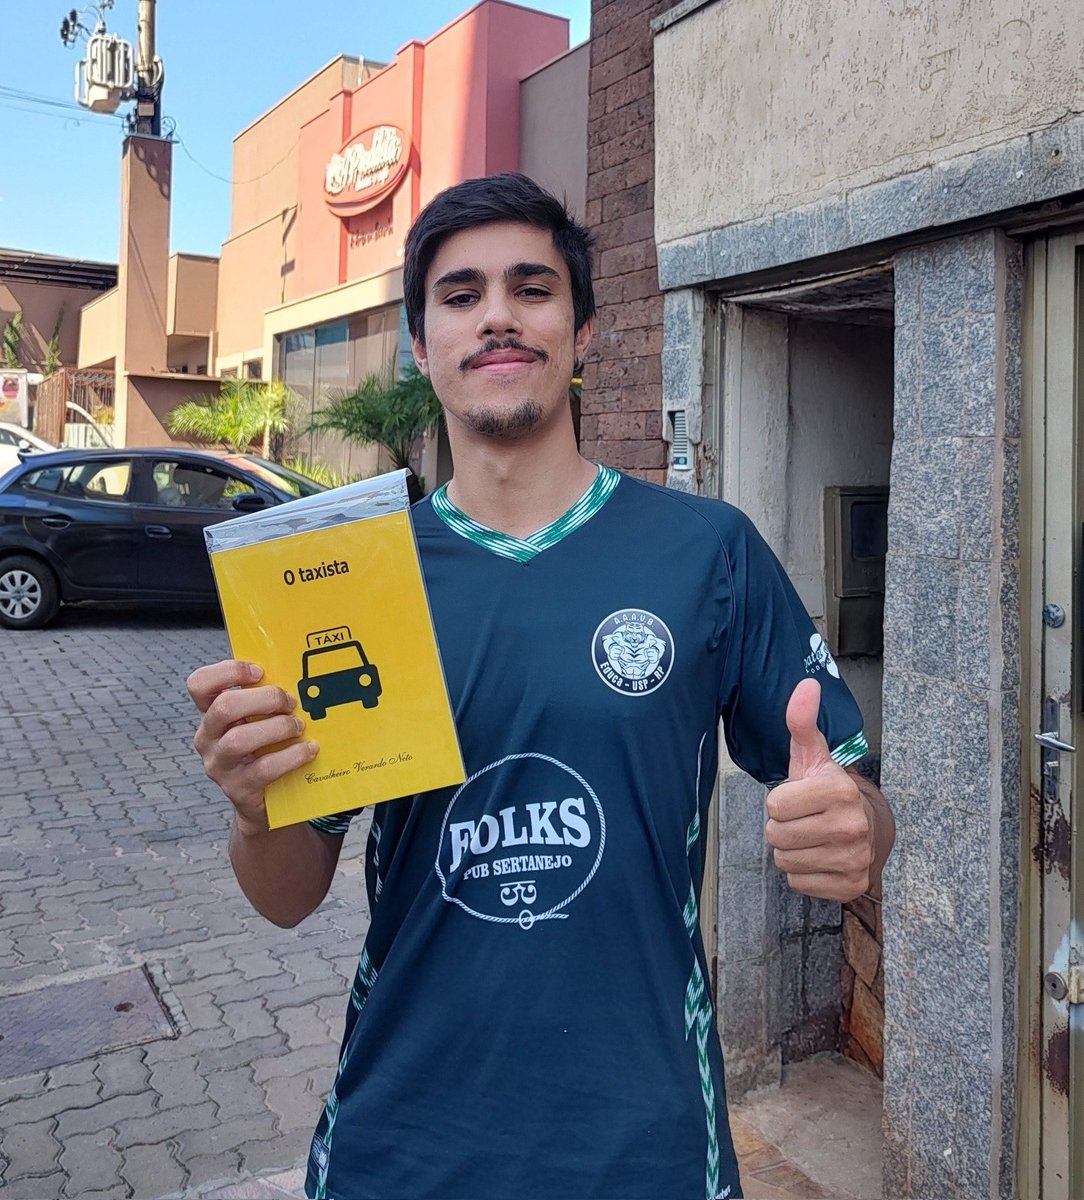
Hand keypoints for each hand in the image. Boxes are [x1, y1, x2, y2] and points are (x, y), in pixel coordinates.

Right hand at [187, 659, 317, 835]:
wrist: (263, 799)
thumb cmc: (264, 749)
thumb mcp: (257, 720)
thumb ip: (264, 700)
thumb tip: (296, 676)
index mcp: (210, 714)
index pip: (199, 684)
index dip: (228, 672)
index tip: (259, 672)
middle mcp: (208, 738)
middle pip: (223, 707)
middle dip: (264, 699)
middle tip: (290, 702)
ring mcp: (219, 765)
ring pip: (239, 740)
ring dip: (277, 728)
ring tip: (298, 726)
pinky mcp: (237, 788)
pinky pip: (263, 768)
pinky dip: (291, 756)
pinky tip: (308, 749)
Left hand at [765, 678, 873, 901]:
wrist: (867, 828)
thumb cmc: (828, 790)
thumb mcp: (813, 755)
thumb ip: (802, 722)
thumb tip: (806, 685)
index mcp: (839, 791)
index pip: (775, 806)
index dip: (780, 802)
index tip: (798, 798)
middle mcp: (851, 826)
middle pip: (776, 836)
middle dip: (782, 828)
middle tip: (803, 819)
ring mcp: (854, 859)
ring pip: (785, 861)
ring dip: (790, 851)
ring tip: (810, 836)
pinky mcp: (850, 885)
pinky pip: (798, 883)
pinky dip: (803, 873)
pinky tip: (819, 857)